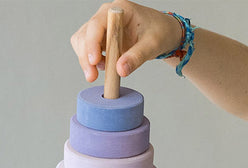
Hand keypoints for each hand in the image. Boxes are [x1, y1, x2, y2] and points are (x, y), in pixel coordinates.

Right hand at [70, 2, 184, 81]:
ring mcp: (103, 27)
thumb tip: (120, 70)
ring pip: (82, 41)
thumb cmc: (160, 32)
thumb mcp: (152, 45)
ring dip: (85, 60)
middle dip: (85, 56)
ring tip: (97, 74)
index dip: (92, 42)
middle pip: (85, 33)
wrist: (164, 32)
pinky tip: (103, 68)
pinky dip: (91, 61)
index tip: (94, 61)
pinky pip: (88, 49)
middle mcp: (106, 15)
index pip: (97, 24)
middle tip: (92, 77)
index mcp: (119, 10)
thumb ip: (136, 57)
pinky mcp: (102, 38)